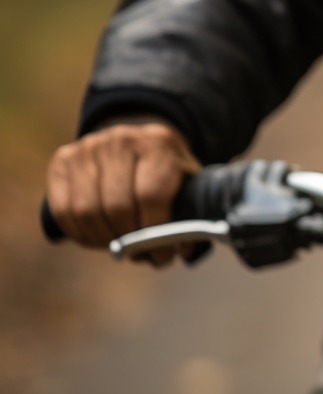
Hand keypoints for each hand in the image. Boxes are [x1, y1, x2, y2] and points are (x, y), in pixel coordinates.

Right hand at [44, 118, 199, 265]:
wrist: (137, 141)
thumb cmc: (165, 168)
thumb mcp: (187, 179)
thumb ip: (189, 212)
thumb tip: (181, 250)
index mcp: (158, 143)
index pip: (151, 194)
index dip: (155, 231)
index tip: (162, 252)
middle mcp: (120, 140)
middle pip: (117, 206)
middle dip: (128, 239)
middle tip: (138, 252)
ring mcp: (87, 148)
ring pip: (87, 211)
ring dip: (103, 239)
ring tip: (118, 247)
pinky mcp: (63, 160)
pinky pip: (64, 210)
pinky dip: (80, 233)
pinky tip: (97, 239)